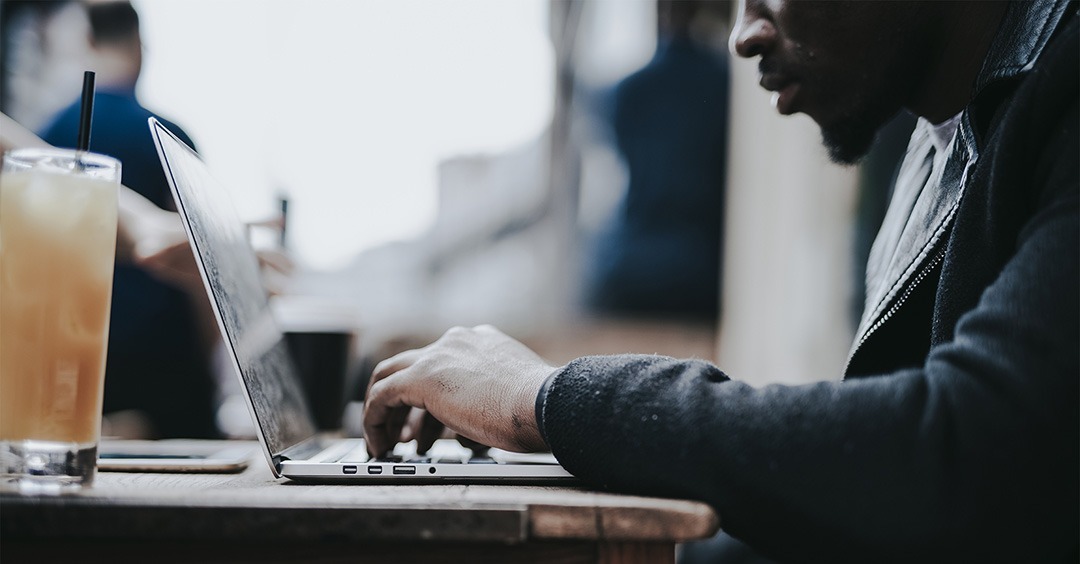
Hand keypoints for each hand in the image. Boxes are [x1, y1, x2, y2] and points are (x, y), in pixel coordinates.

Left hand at [363, 325, 554, 456]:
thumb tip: (477, 426)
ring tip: (391, 445)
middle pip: (410, 364)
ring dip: (387, 414)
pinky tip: (380, 444)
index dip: (432, 394)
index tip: (431, 420)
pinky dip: (374, 421)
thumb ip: (493, 397)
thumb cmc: (541, 407)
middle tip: (405, 433)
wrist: (545, 402)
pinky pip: (381, 396)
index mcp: (482, 341)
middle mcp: (456, 341)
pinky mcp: (421, 378)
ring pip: (389, 376)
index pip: (443, 362)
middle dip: (403, 402)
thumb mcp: (516, 394)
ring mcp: (437, 356)